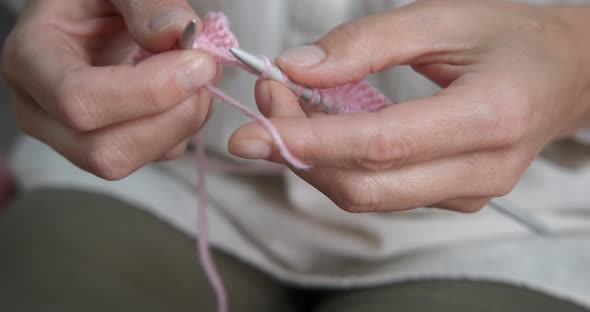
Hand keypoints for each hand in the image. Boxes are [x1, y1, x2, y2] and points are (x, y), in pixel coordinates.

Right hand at [2, 0, 216, 179]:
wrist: (95, 9)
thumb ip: (146, 1)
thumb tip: (178, 32)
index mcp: (30, 62)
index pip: (78, 100)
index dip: (147, 91)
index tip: (196, 61)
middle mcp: (44, 112)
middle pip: (106, 151)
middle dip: (171, 117)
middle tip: (205, 70)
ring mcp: (77, 137)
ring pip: (137, 159)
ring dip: (184, 121)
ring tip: (198, 74)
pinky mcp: (114, 145)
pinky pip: (158, 153)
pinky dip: (186, 124)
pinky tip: (188, 89)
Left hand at [229, 0, 589, 212]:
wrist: (565, 74)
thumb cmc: (511, 38)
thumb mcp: (443, 18)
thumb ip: (367, 44)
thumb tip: (298, 68)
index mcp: (490, 115)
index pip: (381, 144)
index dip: (311, 139)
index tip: (255, 129)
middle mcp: (483, 167)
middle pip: (365, 185)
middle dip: (301, 152)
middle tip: (266, 106)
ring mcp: (471, 191)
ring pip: (368, 196)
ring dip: (316, 160)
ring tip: (291, 111)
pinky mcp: (456, 197)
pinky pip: (384, 193)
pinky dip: (343, 166)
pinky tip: (328, 132)